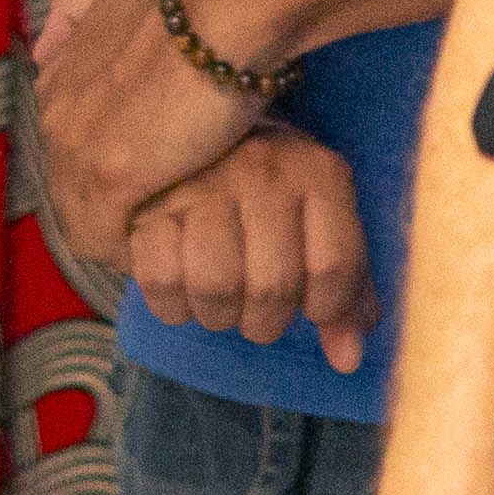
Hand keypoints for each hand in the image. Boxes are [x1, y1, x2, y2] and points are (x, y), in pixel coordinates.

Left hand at [35, 0, 282, 262]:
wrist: (223, 3)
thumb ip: (75, 14)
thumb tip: (45, 48)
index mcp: (57, 79)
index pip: (68, 151)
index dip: (106, 176)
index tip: (148, 191)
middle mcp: (54, 115)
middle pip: (71, 192)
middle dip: (112, 215)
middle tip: (163, 232)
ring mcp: (76, 148)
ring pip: (84, 221)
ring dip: (126, 241)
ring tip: (173, 252)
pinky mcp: (110, 176)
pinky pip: (107, 238)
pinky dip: (138, 253)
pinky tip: (174, 256)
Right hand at [123, 122, 376, 375]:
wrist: (196, 133)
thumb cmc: (276, 198)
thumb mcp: (323, 225)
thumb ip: (346, 290)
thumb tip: (346, 361)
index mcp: (317, 172)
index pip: (334, 269)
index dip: (326, 309)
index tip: (313, 308)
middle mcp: (262, 169)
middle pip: (273, 286)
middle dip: (266, 321)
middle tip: (257, 313)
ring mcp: (202, 182)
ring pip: (216, 287)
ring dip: (219, 316)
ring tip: (221, 304)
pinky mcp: (147, 201)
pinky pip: (160, 279)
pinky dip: (172, 306)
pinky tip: (182, 295)